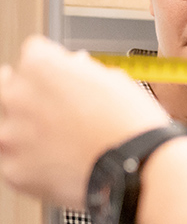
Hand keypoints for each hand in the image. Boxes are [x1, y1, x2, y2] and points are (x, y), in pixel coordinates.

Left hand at [0, 36, 169, 208]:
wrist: (136, 168)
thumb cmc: (130, 125)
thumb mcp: (112, 79)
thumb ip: (80, 71)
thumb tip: (73, 71)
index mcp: (39, 67)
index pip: (34, 54)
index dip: (55, 66)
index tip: (64, 79)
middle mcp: (16, 97)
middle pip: (10, 87)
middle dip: (34, 96)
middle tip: (60, 112)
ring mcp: (10, 135)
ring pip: (7, 126)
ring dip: (28, 130)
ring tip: (61, 141)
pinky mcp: (12, 169)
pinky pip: (13, 160)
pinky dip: (32, 162)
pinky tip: (59, 161)